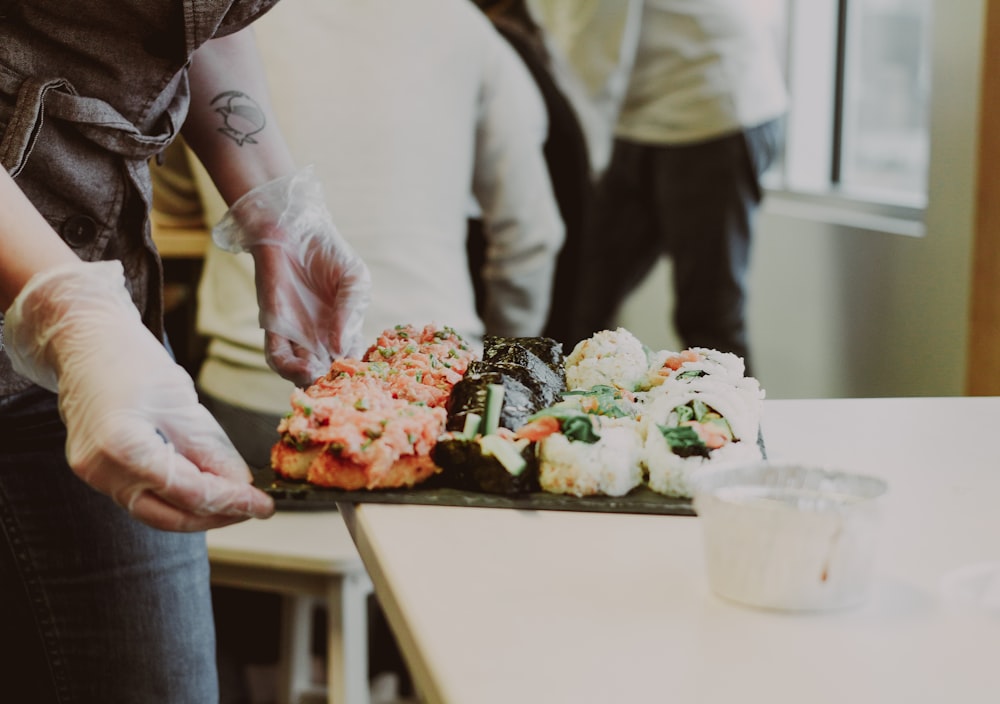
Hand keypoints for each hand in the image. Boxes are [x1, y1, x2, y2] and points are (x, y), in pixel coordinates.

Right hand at [4, 260, 274, 530]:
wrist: (86, 343)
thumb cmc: (132, 361)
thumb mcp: (183, 401)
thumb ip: (210, 449)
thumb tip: (240, 484)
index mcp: (124, 448)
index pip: (189, 492)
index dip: (231, 502)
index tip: (264, 505)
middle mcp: (102, 470)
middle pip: (169, 515)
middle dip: (216, 515)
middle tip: (253, 508)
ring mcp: (94, 475)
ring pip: (154, 511)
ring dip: (197, 510)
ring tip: (234, 501)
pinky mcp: (96, 472)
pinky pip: (142, 496)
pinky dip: (175, 497)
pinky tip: (203, 487)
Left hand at [213, 167, 370, 385]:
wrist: (295, 230)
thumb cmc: (329, 253)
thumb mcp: (355, 280)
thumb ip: (351, 312)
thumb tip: (341, 349)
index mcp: (343, 328)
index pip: (350, 360)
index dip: (355, 371)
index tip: (360, 377)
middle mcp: (320, 336)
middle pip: (326, 373)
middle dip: (331, 383)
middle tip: (339, 387)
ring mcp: (297, 334)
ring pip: (301, 372)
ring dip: (310, 381)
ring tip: (320, 377)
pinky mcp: (274, 327)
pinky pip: (277, 357)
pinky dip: (289, 369)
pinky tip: (305, 369)